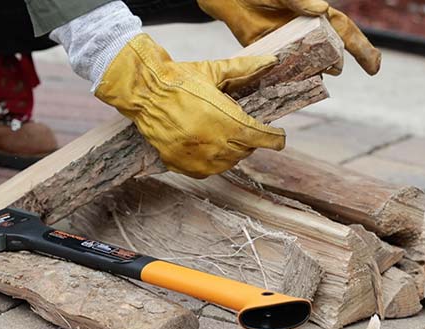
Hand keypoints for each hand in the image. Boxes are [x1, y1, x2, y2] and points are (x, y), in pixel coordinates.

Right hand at [95, 34, 284, 178]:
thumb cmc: (179, 79)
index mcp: (225, 120)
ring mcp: (195, 156)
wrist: (144, 92)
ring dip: (232, 152)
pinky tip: (208, 148)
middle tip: (244, 128)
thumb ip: (244, 69)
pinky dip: (212, 162)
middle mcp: (213, 142)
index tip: (280, 138)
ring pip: (227, 163)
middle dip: (250, 140)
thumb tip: (271, 60)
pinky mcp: (179, 164)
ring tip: (224, 136)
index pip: (260, 137)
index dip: (274, 139)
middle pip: (245, 150)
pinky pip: (206, 171)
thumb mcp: (213, 72)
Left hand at [197, 0, 381, 74]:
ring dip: (312, 75)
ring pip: (311, 68)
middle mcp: (309, 36)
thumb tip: (322, 9)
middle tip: (332, 67)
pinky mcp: (274, 58)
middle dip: (334, 63)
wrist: (233, 0)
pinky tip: (291, 87)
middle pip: (331, 55)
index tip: (375, 68)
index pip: (347, 34)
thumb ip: (300, 0)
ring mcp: (292, 48)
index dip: (364, 50)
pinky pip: (287, 74)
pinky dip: (290, 81)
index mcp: (319, 18)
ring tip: (309, 76)